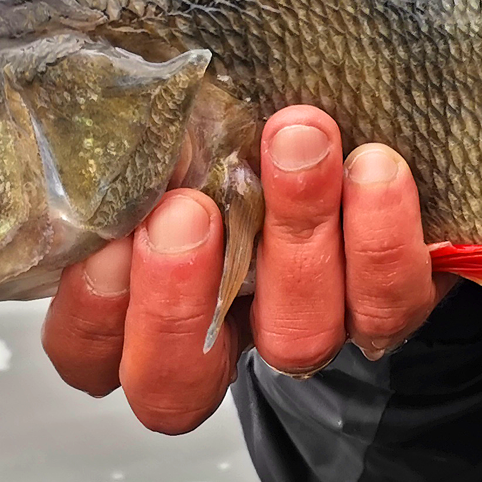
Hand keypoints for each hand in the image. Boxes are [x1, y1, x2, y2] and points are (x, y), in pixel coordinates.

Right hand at [40, 106, 453, 433]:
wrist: (373, 127)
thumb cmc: (239, 117)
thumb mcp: (176, 119)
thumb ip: (137, 130)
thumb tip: (112, 101)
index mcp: (145, 301)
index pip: (91, 353)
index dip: (95, 312)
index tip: (107, 239)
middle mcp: (225, 333)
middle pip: (180, 380)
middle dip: (176, 300)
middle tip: (186, 209)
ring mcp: (310, 327)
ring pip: (295, 335)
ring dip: (293, 235)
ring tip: (296, 139)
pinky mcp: (390, 306)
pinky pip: (387, 301)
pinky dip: (380, 234)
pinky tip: (374, 165)